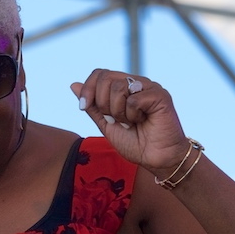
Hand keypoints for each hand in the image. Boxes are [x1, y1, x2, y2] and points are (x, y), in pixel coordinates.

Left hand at [71, 71, 189, 172]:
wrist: (156, 160)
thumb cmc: (134, 143)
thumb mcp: (105, 124)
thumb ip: (92, 105)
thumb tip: (74, 84)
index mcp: (124, 87)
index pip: (100, 73)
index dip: (88, 88)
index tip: (83, 107)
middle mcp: (136, 83)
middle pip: (106, 77)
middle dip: (102, 102)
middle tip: (114, 119)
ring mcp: (149, 87)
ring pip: (119, 86)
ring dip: (118, 111)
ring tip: (130, 122)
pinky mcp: (161, 95)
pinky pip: (134, 99)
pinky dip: (133, 115)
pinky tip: (143, 121)